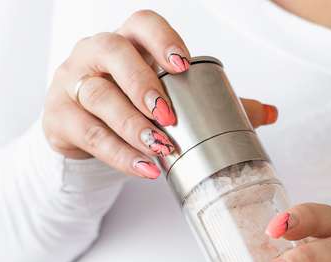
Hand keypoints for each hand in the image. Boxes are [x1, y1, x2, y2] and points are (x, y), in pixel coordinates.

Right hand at [42, 10, 277, 177]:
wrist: (84, 136)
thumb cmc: (131, 108)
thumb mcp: (171, 102)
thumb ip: (217, 105)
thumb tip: (271, 113)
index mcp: (128, 43)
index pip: (141, 24)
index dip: (161, 39)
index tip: (183, 64)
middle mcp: (95, 55)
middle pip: (113, 53)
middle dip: (143, 83)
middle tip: (169, 116)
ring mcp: (73, 84)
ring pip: (98, 96)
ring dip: (132, 124)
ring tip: (160, 149)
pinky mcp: (59, 118)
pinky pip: (87, 133)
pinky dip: (117, 153)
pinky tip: (143, 167)